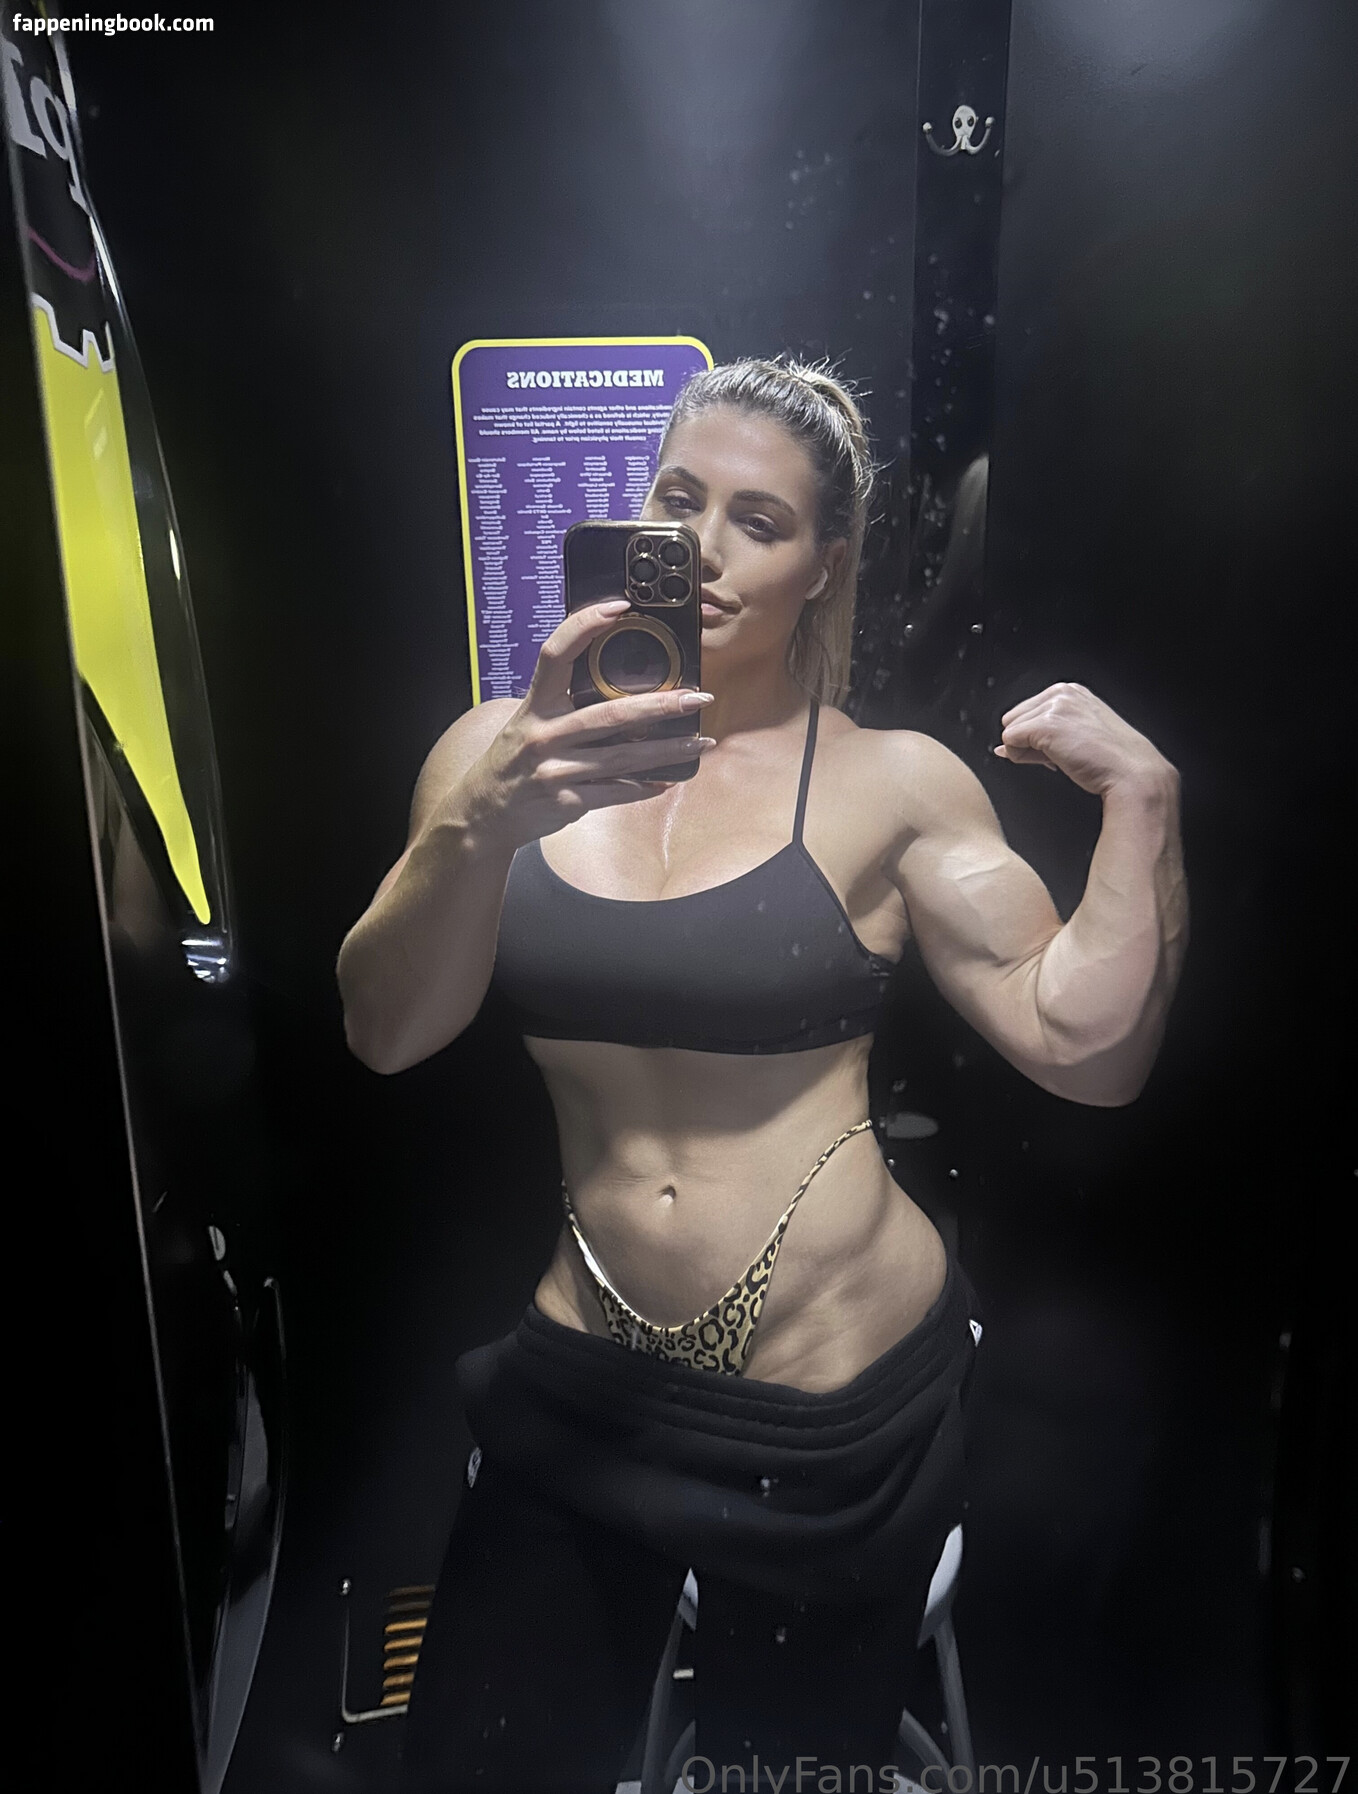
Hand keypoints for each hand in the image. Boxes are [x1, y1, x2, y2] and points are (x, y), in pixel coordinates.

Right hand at [458, 600, 713, 846]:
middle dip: (661, 705)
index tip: (620, 607)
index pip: (555, 654)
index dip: (585, 625)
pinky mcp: (566, 801)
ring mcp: (554, 769)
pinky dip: (644, 786)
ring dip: (668, 749)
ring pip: (623, 757)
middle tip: (698, 697)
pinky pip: (615, 791)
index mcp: (535, 705)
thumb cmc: (516, 761)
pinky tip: (669, 779)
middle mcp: (543, 734)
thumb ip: (566, 704)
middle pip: (610, 713)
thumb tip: (625, 686)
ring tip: (700, 740)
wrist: (485, 813)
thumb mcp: (530, 721)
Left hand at [993, 683, 1174, 796]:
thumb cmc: (1111, 760)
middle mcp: (1061, 693)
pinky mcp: (1045, 725)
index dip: (1036, 737)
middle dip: (1029, 743)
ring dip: (1027, 752)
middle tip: (1061, 756)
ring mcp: (1053, 707)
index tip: (1063, 748)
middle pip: (1013, 719)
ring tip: (1063, 757)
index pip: (1027, 713)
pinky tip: (1055, 762)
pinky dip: (1023, 758)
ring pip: (1009, 732)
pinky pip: (1010, 742)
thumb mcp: (1074, 736)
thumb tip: (1003, 747)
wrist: (1132, 774)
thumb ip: (1038, 735)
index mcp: (1070, 691)